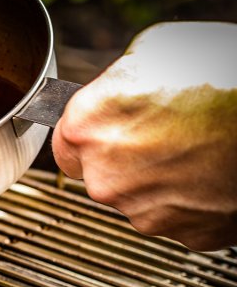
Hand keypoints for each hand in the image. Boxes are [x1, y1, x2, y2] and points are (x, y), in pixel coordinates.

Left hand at [52, 21, 236, 251]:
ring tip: (196, 148)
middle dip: (125, 156)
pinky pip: (177, 217)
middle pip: (101, 173)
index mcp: (86, 130)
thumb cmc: (224, 78)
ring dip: (158, 178)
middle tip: (165, 132)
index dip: (89, 133)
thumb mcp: (155, 51)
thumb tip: (108, 94)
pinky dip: (191, 200)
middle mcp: (105, 179)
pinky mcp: (184, 235)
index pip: (65, 142)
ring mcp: (143, 212)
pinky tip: (211, 172)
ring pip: (139, 197)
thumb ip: (114, 82)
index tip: (107, 127)